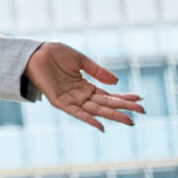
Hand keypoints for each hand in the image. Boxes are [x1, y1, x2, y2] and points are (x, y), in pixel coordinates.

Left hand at [23, 42, 143, 131]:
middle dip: (123, 108)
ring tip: (129, 120)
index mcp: (85, 86)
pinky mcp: (59, 101)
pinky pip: (76, 112)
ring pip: (95, 110)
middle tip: (142, 111)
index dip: (124, 98)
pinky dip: (88, 119)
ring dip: (112, 115)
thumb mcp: (80, 60)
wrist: (34, 52)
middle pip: (105, 104)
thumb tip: (116, 82)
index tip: (140, 99)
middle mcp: (79, 95)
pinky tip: (101, 125)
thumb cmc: (54, 54)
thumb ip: (97, 71)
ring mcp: (70, 99)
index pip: (108, 95)